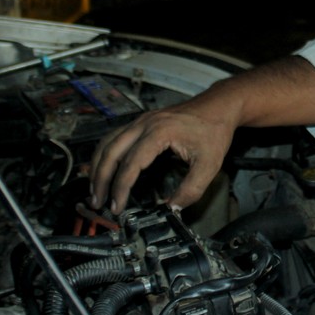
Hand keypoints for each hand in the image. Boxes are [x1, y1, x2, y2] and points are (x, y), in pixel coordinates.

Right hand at [88, 100, 235, 212]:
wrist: (219, 105)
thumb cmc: (214, 129)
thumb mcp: (209, 164)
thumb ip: (191, 189)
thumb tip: (171, 208)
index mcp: (159, 132)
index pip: (131, 164)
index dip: (121, 188)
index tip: (117, 206)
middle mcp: (145, 123)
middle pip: (111, 152)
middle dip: (100, 179)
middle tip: (97, 202)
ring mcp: (141, 120)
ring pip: (108, 143)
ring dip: (97, 166)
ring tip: (94, 189)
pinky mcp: (141, 122)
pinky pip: (114, 137)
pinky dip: (104, 154)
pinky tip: (103, 168)